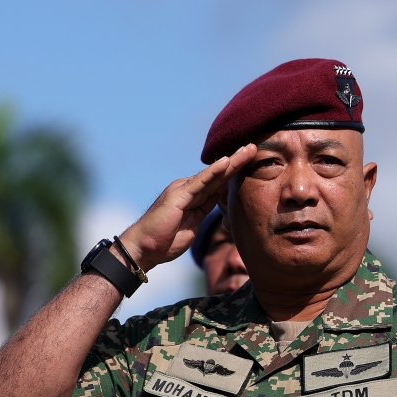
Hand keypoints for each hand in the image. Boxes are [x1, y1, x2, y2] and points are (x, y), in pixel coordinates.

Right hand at [117, 145, 256, 271]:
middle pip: (217, 174)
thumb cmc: (165, 241)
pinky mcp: (178, 196)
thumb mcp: (193, 224)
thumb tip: (220, 201)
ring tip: (248, 150)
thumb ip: (205, 210)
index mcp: (193, 196)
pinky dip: (213, 172)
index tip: (252, 162)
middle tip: (254, 147)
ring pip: (212, 174)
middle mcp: (187, 189)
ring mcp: (182, 190)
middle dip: (237, 161)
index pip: (218, 182)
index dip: (235, 172)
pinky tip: (227, 162)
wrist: (143, 248)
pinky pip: (199, 182)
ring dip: (231, 162)